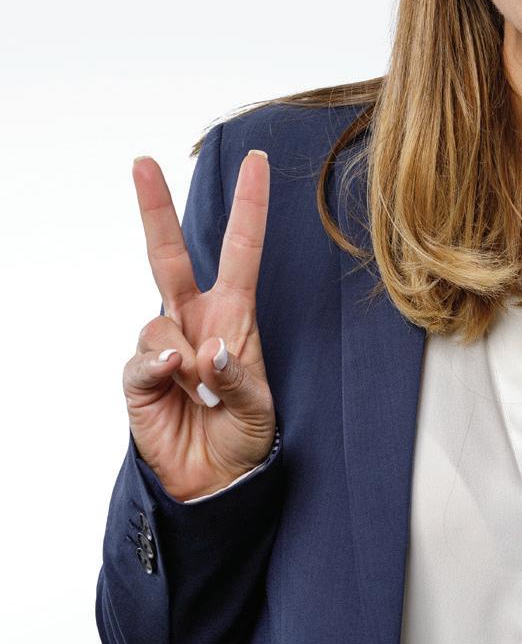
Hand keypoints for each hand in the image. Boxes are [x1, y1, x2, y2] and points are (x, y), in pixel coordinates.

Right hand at [123, 148, 277, 500]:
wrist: (215, 481)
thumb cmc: (244, 437)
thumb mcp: (262, 408)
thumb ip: (241, 377)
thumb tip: (209, 350)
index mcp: (234, 316)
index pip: (242, 251)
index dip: (249, 207)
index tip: (259, 162)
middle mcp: (193, 320)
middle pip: (168, 254)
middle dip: (154, 208)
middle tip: (141, 162)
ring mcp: (162, 345)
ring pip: (159, 324)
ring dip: (185, 362)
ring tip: (204, 395)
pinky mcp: (138, 376)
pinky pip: (142, 360)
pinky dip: (158, 372)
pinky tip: (174, 385)